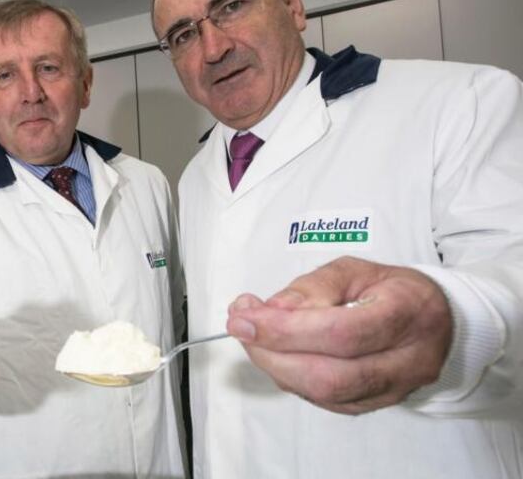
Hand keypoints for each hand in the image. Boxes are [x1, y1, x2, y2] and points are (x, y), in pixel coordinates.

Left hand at [226, 256, 452, 414]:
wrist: (434, 320)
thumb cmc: (390, 290)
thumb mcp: (354, 271)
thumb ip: (313, 288)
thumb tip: (270, 311)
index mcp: (408, 313)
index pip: (341, 332)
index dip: (286, 329)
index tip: (245, 316)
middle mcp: (409, 360)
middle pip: (330, 374)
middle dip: (273, 353)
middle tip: (241, 327)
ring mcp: (395, 389)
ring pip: (325, 394)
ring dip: (276, 367)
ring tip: (254, 337)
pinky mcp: (376, 404)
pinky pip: (325, 401)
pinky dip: (292, 378)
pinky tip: (277, 355)